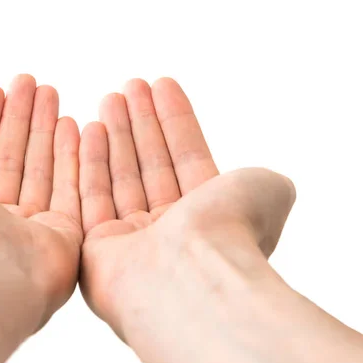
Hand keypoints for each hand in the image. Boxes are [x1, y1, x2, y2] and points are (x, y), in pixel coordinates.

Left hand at [0, 75, 82, 362]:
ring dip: (46, 128)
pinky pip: (72, 189)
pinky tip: (73, 126)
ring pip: (43, 168)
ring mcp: (34, 230)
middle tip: (29, 83)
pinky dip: (72, 156)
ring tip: (50, 92)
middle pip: (14, 158)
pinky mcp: (66, 237)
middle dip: (21, 118)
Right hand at [78, 78, 295, 362]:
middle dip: (142, 122)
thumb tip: (273, 184)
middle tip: (131, 86)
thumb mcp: (269, 191)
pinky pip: (93, 196)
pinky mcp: (97, 249)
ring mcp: (133, 241)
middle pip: (152, 164)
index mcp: (209, 217)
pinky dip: (92, 162)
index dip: (176, 121)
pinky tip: (90, 129)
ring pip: (122, 176)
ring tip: (112, 97)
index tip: (163, 85)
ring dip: (118, 134)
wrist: (189, 276)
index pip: (188, 158)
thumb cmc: (231, 234)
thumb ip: (267, 180)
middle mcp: (170, 230)